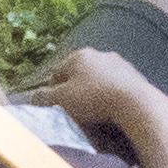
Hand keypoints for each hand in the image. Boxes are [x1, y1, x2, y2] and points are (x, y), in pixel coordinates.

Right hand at [33, 47, 167, 135]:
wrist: (135, 104)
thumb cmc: (94, 99)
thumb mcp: (62, 100)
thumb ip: (44, 97)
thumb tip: (32, 96)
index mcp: (80, 56)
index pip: (58, 71)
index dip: (52, 89)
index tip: (54, 105)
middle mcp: (101, 55)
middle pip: (79, 74)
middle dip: (74, 90)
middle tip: (72, 110)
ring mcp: (120, 64)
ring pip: (99, 79)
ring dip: (93, 93)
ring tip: (92, 113)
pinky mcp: (135, 77)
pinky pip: (116, 87)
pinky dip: (110, 97)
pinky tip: (110, 110)